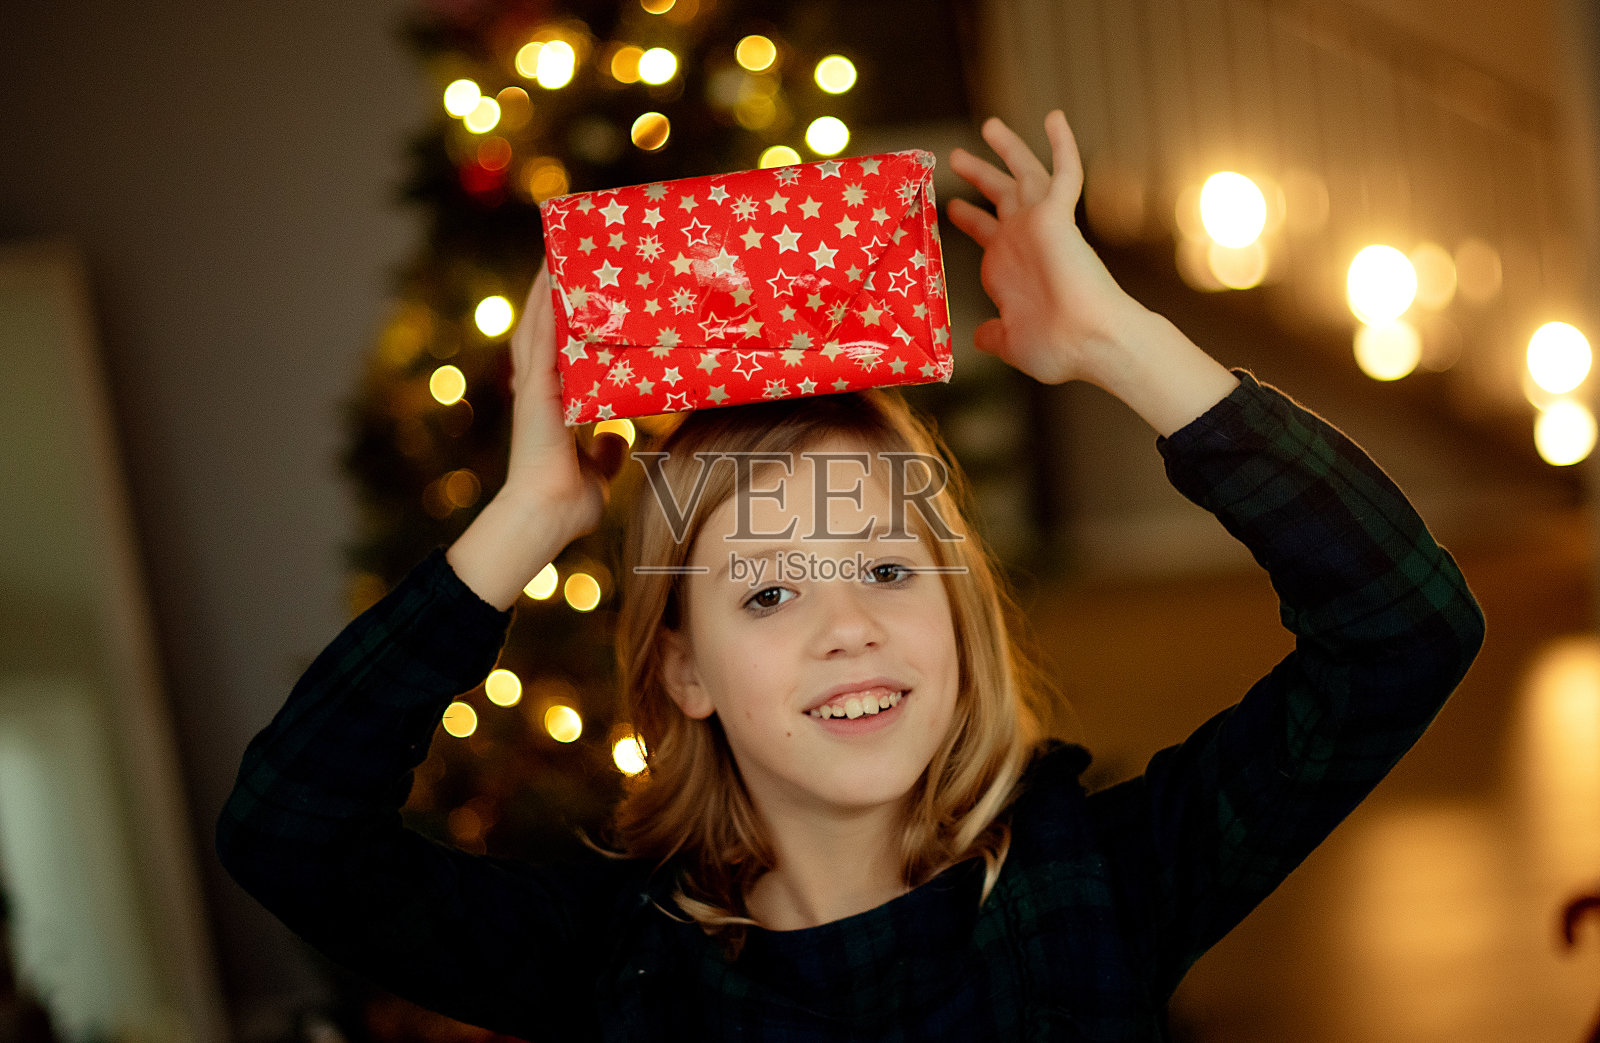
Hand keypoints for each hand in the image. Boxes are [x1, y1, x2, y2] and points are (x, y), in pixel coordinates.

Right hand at [502, 267, 626, 543]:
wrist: (546, 516)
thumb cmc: (567, 500)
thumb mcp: (599, 468)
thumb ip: (607, 448)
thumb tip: (619, 436)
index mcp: (552, 403)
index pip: (556, 351)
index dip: (560, 321)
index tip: (573, 293)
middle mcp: (539, 389)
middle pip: (542, 327)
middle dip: (549, 292)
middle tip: (560, 256)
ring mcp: (535, 387)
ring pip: (538, 324)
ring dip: (544, 288)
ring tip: (554, 252)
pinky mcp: (537, 389)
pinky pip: (541, 338)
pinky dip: (544, 307)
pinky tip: (549, 279)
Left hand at [947, 111, 1142, 386]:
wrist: (1086, 341)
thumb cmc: (1055, 348)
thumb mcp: (1011, 341)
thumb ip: (994, 334)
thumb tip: (979, 336)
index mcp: (1009, 266)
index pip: (986, 232)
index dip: (969, 218)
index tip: (953, 206)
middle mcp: (1022, 239)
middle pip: (998, 196)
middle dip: (978, 175)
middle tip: (957, 155)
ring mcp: (1039, 224)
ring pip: (1023, 174)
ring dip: (1007, 149)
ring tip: (989, 125)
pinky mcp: (1059, 215)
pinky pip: (1063, 171)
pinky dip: (1062, 144)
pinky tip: (1054, 117)